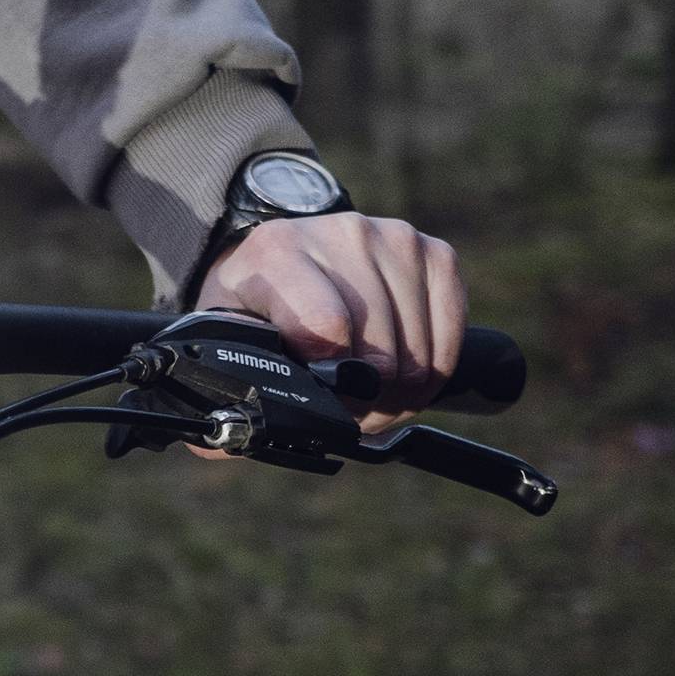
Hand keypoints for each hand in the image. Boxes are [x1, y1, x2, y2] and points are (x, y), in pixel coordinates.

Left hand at [196, 210, 465, 438]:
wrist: (286, 255)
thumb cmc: (257, 307)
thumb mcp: (225, 339)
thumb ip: (222, 387)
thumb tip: (223, 441)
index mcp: (277, 253)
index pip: (327, 326)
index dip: (334, 384)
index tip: (325, 400)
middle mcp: (339, 234)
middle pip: (380, 349)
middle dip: (368, 400)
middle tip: (349, 410)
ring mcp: (392, 238)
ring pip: (417, 349)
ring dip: (402, 391)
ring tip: (373, 396)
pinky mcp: (433, 251)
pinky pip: (452, 330)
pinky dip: (435, 368)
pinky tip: (407, 377)